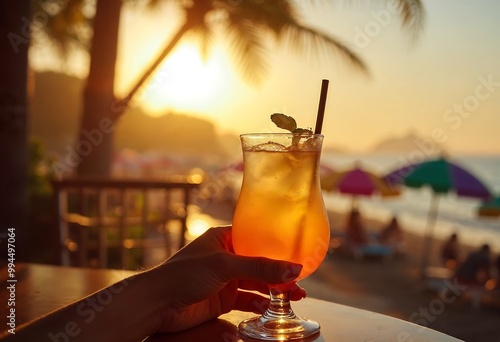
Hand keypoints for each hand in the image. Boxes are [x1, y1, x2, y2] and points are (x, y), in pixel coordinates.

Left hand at [148, 226, 305, 332]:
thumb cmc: (183, 274)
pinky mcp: (223, 299)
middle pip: (260, 262)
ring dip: (274, 289)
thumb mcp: (224, 265)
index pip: (256, 238)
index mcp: (224, 238)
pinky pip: (248, 299)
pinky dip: (261, 303)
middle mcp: (226, 257)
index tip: (297, 252)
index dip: (277, 245)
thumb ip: (259, 267)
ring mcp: (225, 279)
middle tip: (300, 279)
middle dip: (280, 271)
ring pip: (256, 282)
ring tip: (296, 295)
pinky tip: (272, 306)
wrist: (157, 304)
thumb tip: (293, 268)